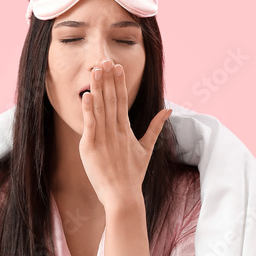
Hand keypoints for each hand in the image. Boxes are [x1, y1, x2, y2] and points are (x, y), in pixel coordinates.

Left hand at [78, 59, 170, 209]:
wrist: (124, 196)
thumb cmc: (133, 175)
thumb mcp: (146, 149)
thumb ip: (156, 127)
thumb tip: (169, 109)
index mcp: (127, 129)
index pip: (122, 100)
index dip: (119, 82)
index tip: (116, 65)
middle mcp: (116, 131)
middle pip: (111, 99)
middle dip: (108, 79)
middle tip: (104, 59)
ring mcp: (104, 139)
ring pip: (100, 108)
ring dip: (98, 88)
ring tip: (94, 70)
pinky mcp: (91, 148)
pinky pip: (90, 125)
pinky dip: (88, 110)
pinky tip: (86, 95)